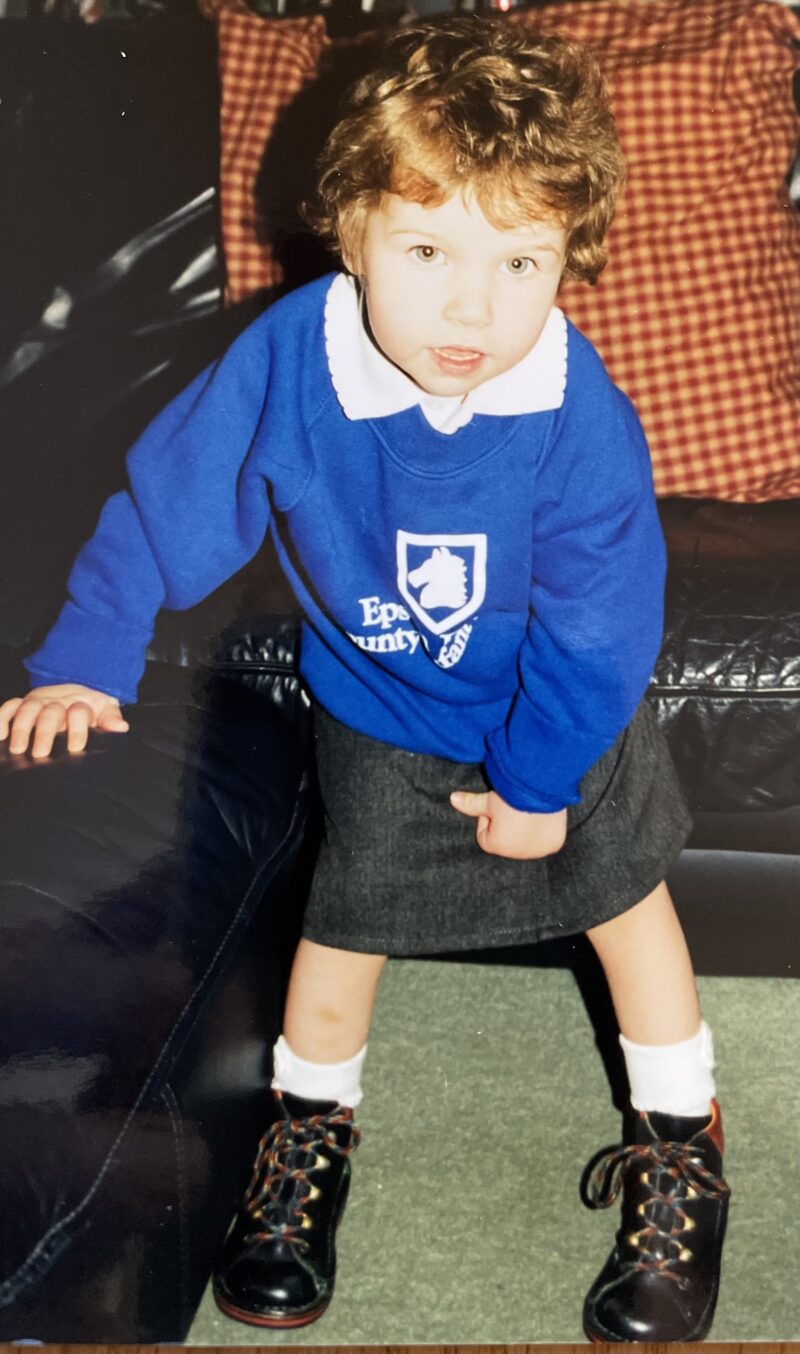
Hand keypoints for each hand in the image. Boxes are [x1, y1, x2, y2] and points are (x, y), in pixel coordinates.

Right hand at [0, 684, 129, 758]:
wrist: (76, 685)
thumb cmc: (91, 706)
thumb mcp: (105, 709)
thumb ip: (111, 718)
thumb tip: (121, 727)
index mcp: (79, 704)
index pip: (78, 712)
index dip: (77, 728)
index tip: (75, 748)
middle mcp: (57, 701)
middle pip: (49, 713)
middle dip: (44, 732)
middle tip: (40, 754)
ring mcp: (38, 701)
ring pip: (27, 709)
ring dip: (21, 728)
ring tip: (17, 749)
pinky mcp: (23, 704)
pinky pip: (9, 707)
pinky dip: (1, 718)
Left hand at [450, 788, 566, 859]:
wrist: (543, 786)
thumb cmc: (512, 794)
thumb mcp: (489, 800)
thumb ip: (471, 804)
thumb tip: (452, 799)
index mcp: (499, 845)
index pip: (485, 837)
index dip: (488, 819)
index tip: (498, 806)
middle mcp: (519, 854)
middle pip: (506, 842)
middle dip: (507, 828)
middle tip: (514, 808)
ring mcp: (538, 851)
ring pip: (525, 843)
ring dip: (525, 832)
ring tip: (529, 812)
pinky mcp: (554, 845)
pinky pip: (544, 842)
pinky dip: (543, 832)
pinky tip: (542, 818)